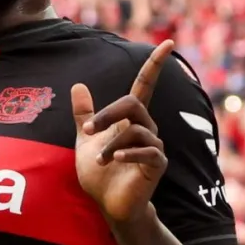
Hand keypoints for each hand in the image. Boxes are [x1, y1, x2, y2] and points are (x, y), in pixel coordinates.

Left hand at [71, 40, 173, 223]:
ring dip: (110, 143)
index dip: (154, 65)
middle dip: (106, 114)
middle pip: (132, 103)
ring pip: (135, 129)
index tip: (167, 42)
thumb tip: (77, 85)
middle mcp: (146, 127)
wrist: (107, 202)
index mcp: (130, 119)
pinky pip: (147, 151)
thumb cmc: (99, 171)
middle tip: (86, 132)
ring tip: (99, 159)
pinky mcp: (157, 165)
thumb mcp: (84, 139)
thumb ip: (83, 114)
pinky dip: (127, 153)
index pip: (144, 85)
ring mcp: (154, 146)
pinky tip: (113, 159)